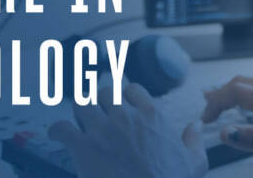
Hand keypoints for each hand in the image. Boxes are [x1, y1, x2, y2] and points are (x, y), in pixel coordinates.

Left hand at [48, 82, 207, 177]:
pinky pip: (61, 127)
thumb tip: (195, 125)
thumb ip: (194, 140)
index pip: (132, 89)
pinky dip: (57, 130)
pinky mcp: (83, 148)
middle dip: (99, 100)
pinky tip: (58, 135)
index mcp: (151, 115)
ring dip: (79, 110)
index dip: (124, 95)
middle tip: (98, 111)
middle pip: (104, 92)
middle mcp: (125, 116)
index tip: (121, 103)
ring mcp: (102, 130)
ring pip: (81, 102)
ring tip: (79, 119)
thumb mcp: (194, 162)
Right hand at [202, 76, 252, 170]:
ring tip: (220, 104)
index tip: (206, 118)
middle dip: (221, 94)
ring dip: (233, 92)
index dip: (216, 101)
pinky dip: (248, 93)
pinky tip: (249, 105)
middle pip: (242, 83)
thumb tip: (227, 132)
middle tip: (208, 111)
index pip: (236, 91)